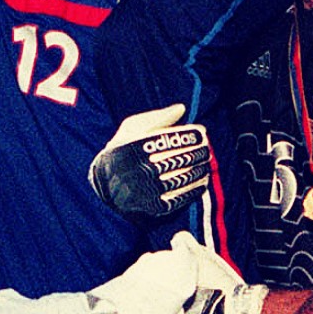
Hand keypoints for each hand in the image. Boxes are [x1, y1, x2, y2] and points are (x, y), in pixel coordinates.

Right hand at [87, 107, 212, 217]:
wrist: (105, 181)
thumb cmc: (123, 147)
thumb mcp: (132, 127)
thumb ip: (157, 117)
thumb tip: (182, 108)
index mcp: (135, 148)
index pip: (170, 140)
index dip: (190, 136)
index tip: (202, 132)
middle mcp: (140, 169)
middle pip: (180, 159)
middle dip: (198, 153)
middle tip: (206, 149)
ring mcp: (146, 189)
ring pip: (182, 179)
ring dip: (199, 171)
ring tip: (206, 164)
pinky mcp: (152, 205)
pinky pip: (179, 198)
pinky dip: (194, 190)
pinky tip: (202, 181)